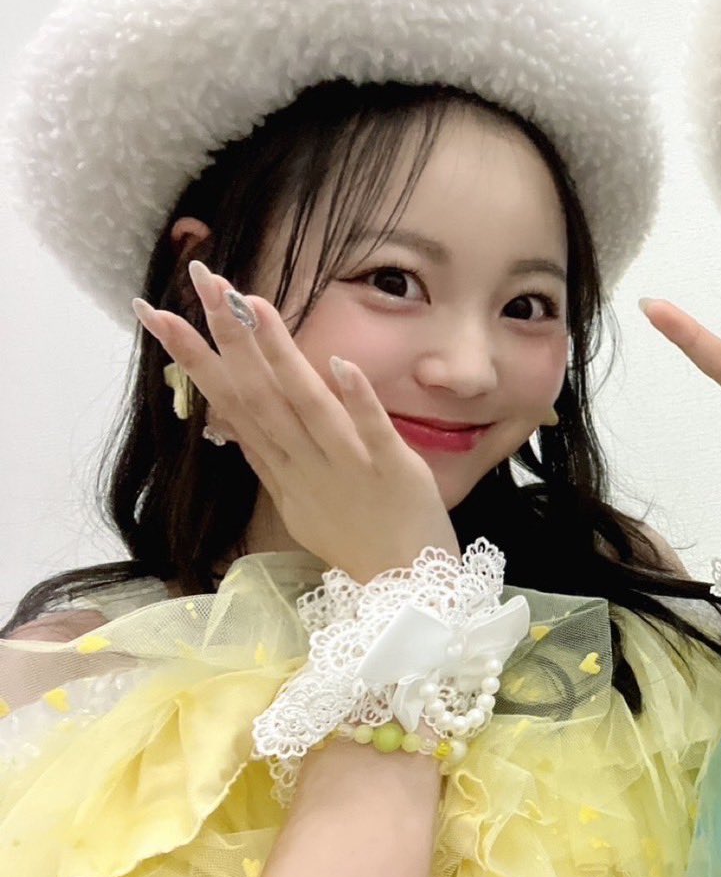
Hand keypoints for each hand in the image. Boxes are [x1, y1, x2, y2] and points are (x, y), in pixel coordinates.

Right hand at [133, 262, 457, 580]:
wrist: (407, 594)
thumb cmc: (358, 541)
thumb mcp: (299, 501)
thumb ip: (270, 457)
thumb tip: (230, 421)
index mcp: (282, 466)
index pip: (230, 403)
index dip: (194, 357)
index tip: (157, 311)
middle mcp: (305, 463)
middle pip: (257, 395)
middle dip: (224, 337)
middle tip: (197, 281)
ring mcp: (347, 466)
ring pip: (306, 405)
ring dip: (278, 355)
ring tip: (253, 304)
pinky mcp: (394, 472)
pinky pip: (372, 431)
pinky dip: (355, 399)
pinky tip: (339, 361)